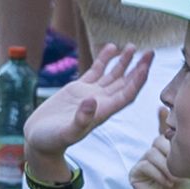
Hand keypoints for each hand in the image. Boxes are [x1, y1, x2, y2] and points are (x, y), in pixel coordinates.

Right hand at [25, 43, 153, 159]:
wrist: (39, 140)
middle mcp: (100, 102)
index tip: (145, 66)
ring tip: (133, 47)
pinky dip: (104, 60)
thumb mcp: (66, 133)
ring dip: (124, 62)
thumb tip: (91, 100)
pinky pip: (95, 71)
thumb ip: (80, 119)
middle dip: (138, 68)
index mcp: (102, 112)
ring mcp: (90, 95)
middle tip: (151, 53)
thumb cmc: (52, 141)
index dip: (137, 81)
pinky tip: (111, 48)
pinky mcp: (77, 89)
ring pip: (112, 75)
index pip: (126, 95)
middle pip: (125, 83)